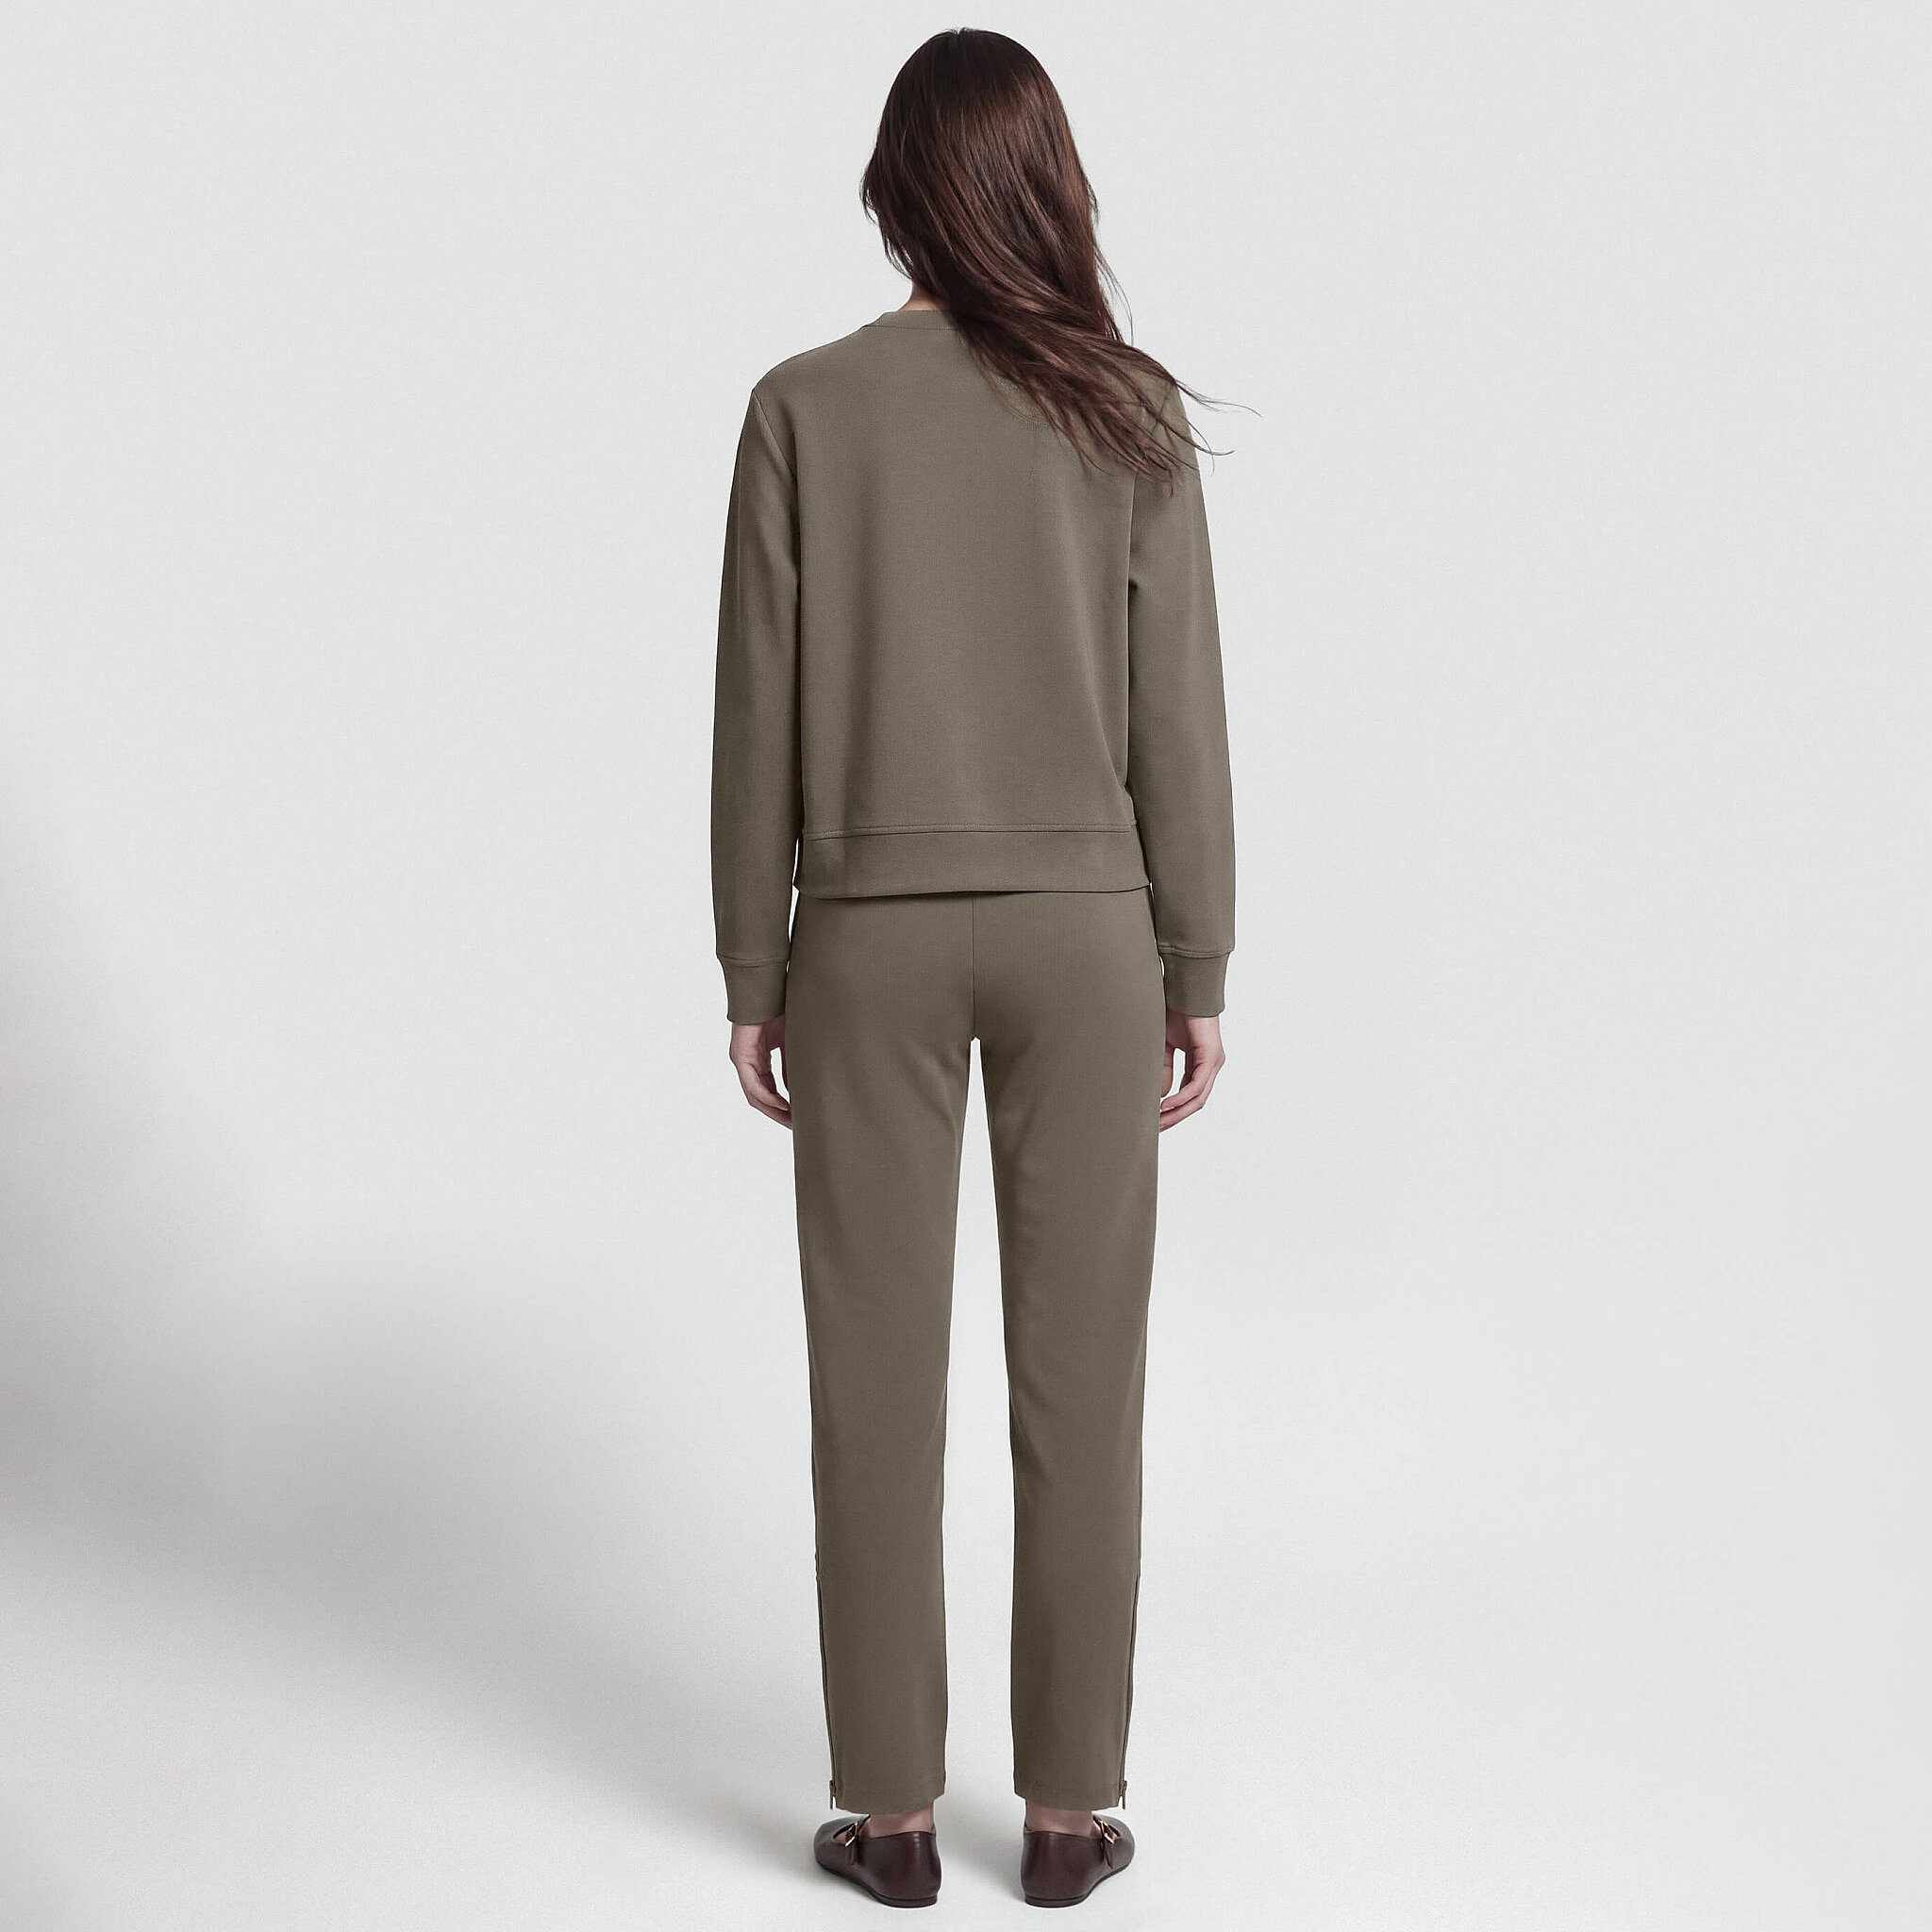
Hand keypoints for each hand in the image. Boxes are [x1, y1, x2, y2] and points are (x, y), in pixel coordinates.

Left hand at [730, 1015, 790, 1126]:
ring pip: (755, 1095)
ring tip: (791, 1121)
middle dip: (779, 1114)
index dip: (784, 1107)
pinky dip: (768, 1097)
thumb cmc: (781, 1010)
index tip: (800, 1118)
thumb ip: (790, 1068)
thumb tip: (798, 1091)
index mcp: (760, 1059)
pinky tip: (783, 1105)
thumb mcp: (791, 1045)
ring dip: (773, 1111)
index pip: (770, 1090)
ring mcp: (743, 1060)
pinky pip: (753, 1084)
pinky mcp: (740, 1056)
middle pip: (761, 1098)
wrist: (770, 987)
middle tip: (796, 1127)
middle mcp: (749, 1062)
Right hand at [1160, 1009, 1223, 1130]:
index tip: (1156, 1120)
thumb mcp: (1164, 1046)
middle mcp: (1210, 1066)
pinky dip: (1181, 1098)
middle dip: (1175, 1117)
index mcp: (1200, 1063)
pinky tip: (1166, 1105)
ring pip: (1198, 1098)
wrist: (1184, 990)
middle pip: (1195, 1101)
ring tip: (1159, 1121)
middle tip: (1157, 1128)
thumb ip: (1164, 1070)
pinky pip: (1196, 1086)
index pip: (1189, 1094)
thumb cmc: (1174, 1012)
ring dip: (1178, 1112)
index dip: (1174, 1109)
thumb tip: (1162, 1095)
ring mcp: (1213, 1063)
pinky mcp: (1210, 1058)